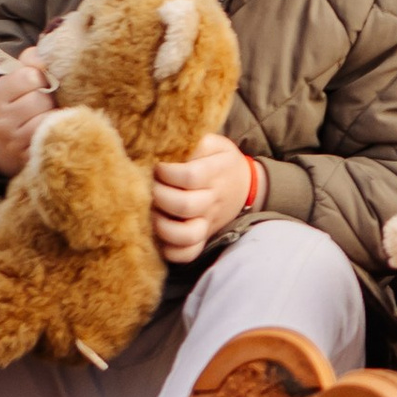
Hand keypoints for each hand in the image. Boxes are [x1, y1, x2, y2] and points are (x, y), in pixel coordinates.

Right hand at [0, 55, 54, 177]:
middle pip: (39, 99)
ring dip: (54, 115)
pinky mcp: (27, 156)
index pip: (28, 76)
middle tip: (48, 101)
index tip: (41, 81)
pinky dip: (57, 131)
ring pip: (46, 119)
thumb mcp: (21, 75)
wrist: (11, 139)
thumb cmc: (24, 99)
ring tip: (50, 115)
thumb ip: (32, 59)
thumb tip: (46, 54)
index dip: (41, 76)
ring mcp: (12, 141)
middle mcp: (0, 118)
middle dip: (49, 98)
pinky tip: (54, 129)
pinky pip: (51, 138)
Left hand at [152, 132, 257, 262]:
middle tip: (150, 188)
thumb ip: (197, 142)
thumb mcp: (216, 144)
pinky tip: (159, 235)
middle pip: (184, 206)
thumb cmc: (222, 163)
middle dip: (159, 196)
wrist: (247, 187)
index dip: (168, 172)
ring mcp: (208, 223)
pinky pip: (188, 254)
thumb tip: (170, 145)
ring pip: (186, 235)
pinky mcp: (203, 238)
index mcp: (216, 174)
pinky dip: (171, 250)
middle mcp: (212, 201)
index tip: (158, 166)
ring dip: (162, 226)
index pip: (190, 177)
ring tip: (152, 212)